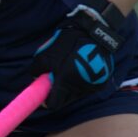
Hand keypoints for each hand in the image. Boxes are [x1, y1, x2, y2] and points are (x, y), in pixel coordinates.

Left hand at [29, 0, 127, 114]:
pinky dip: (81, 81)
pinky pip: (86, 87)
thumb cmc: (68, 42)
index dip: (46, 99)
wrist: (94, 32)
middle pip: (64, 100)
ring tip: (69, 69)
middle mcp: (80, 89)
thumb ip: (37, 70)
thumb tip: (35, 78)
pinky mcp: (102, 82)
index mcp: (66, 83)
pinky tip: (80, 68)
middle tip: (55, 77)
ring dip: (69, 86)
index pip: (52, 104)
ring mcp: (93, 87)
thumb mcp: (45, 54)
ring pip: (76, 94)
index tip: (43, 93)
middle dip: (58, 92)